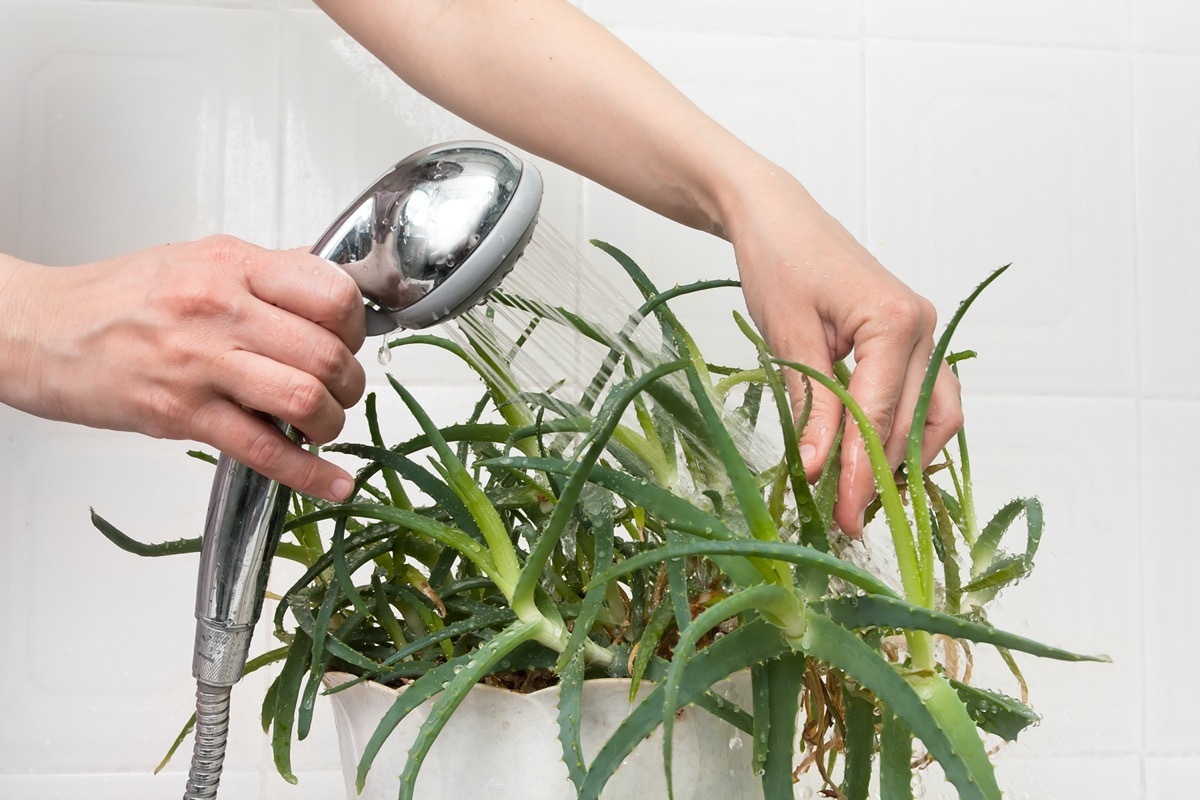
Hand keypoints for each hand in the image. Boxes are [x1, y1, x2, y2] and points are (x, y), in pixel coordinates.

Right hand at [0, 236, 366, 500]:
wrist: (36, 329)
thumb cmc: (115, 297)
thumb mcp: (197, 259)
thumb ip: (266, 272)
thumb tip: (328, 280)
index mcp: (232, 265)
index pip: (331, 292)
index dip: (357, 324)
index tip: (352, 339)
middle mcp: (220, 308)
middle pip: (327, 351)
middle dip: (349, 380)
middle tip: (339, 388)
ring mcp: (201, 363)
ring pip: (305, 398)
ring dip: (332, 420)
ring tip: (323, 422)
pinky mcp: (180, 414)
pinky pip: (263, 450)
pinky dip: (310, 474)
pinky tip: (333, 484)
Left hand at [726, 170, 962, 536]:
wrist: (775, 216)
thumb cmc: (778, 260)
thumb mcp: (787, 336)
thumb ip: (810, 403)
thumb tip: (817, 469)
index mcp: (896, 321)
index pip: (881, 415)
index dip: (861, 471)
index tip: (842, 514)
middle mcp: (924, 328)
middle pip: (915, 422)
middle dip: (883, 475)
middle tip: (847, 518)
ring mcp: (922, 334)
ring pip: (935, 415)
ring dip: (906, 458)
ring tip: (866, 496)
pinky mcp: (908, 340)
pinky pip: (923, 397)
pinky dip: (904, 431)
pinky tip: (875, 458)